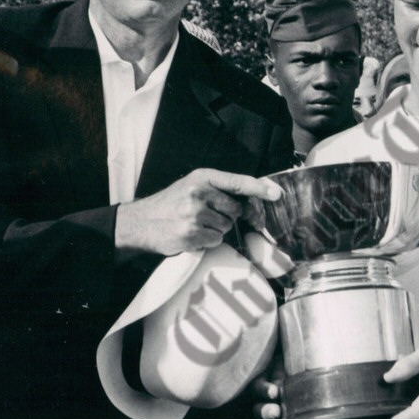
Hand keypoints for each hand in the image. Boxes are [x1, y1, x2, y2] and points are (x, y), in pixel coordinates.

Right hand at [115, 168, 281, 256]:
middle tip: (205, 215)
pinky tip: (192, 235)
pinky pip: (216, 240)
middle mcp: (198, 193)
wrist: (142, 222)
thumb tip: (253, 200)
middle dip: (226, 215)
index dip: (260, 188)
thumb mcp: (193, 186)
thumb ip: (219, 189)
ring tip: (195, 224)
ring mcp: (194, 214)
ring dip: (215, 230)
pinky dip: (208, 241)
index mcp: (202, 177)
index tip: (277, 193)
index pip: (237, 182)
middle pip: (235, 210)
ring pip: (226, 227)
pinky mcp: (191, 234)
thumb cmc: (172, 204)